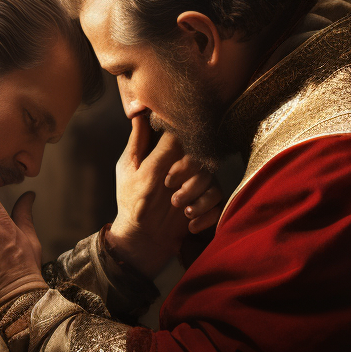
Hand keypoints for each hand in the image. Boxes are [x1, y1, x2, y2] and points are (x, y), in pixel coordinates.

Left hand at [107, 116, 224, 277]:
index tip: (169, 175)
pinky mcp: (203, 202)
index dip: (183, 156)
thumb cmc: (133, 205)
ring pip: (211, 182)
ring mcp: (193, 184)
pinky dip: (205, 214)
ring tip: (181, 211)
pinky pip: (217, 202)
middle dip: (190, 179)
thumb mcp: (138, 174)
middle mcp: (181, 166)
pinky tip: (189, 224)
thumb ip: (154, 147)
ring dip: (198, 198)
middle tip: (172, 194)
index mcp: (164, 153)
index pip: (185, 140)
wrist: (142, 241)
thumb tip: (148, 110)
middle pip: (202, 161)